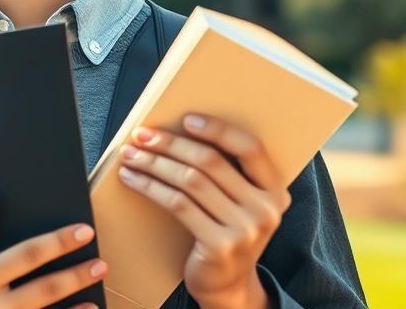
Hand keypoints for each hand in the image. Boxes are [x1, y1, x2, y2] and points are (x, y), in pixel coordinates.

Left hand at [117, 114, 290, 308]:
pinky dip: (150, 187)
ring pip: (190, 180)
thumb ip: (226, 173)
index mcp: (274, 190)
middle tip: (141, 135)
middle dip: (170, 144)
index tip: (186, 119)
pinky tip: (132, 179)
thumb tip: (178, 130)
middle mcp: (266, 209)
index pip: (250, 148)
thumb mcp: (239, 202)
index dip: (218, 129)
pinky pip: (178, 204)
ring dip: (154, 163)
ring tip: (130, 155)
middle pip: (211, 162)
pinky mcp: (220, 245)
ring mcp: (245, 229)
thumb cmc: (226, 231)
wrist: (228, 286)